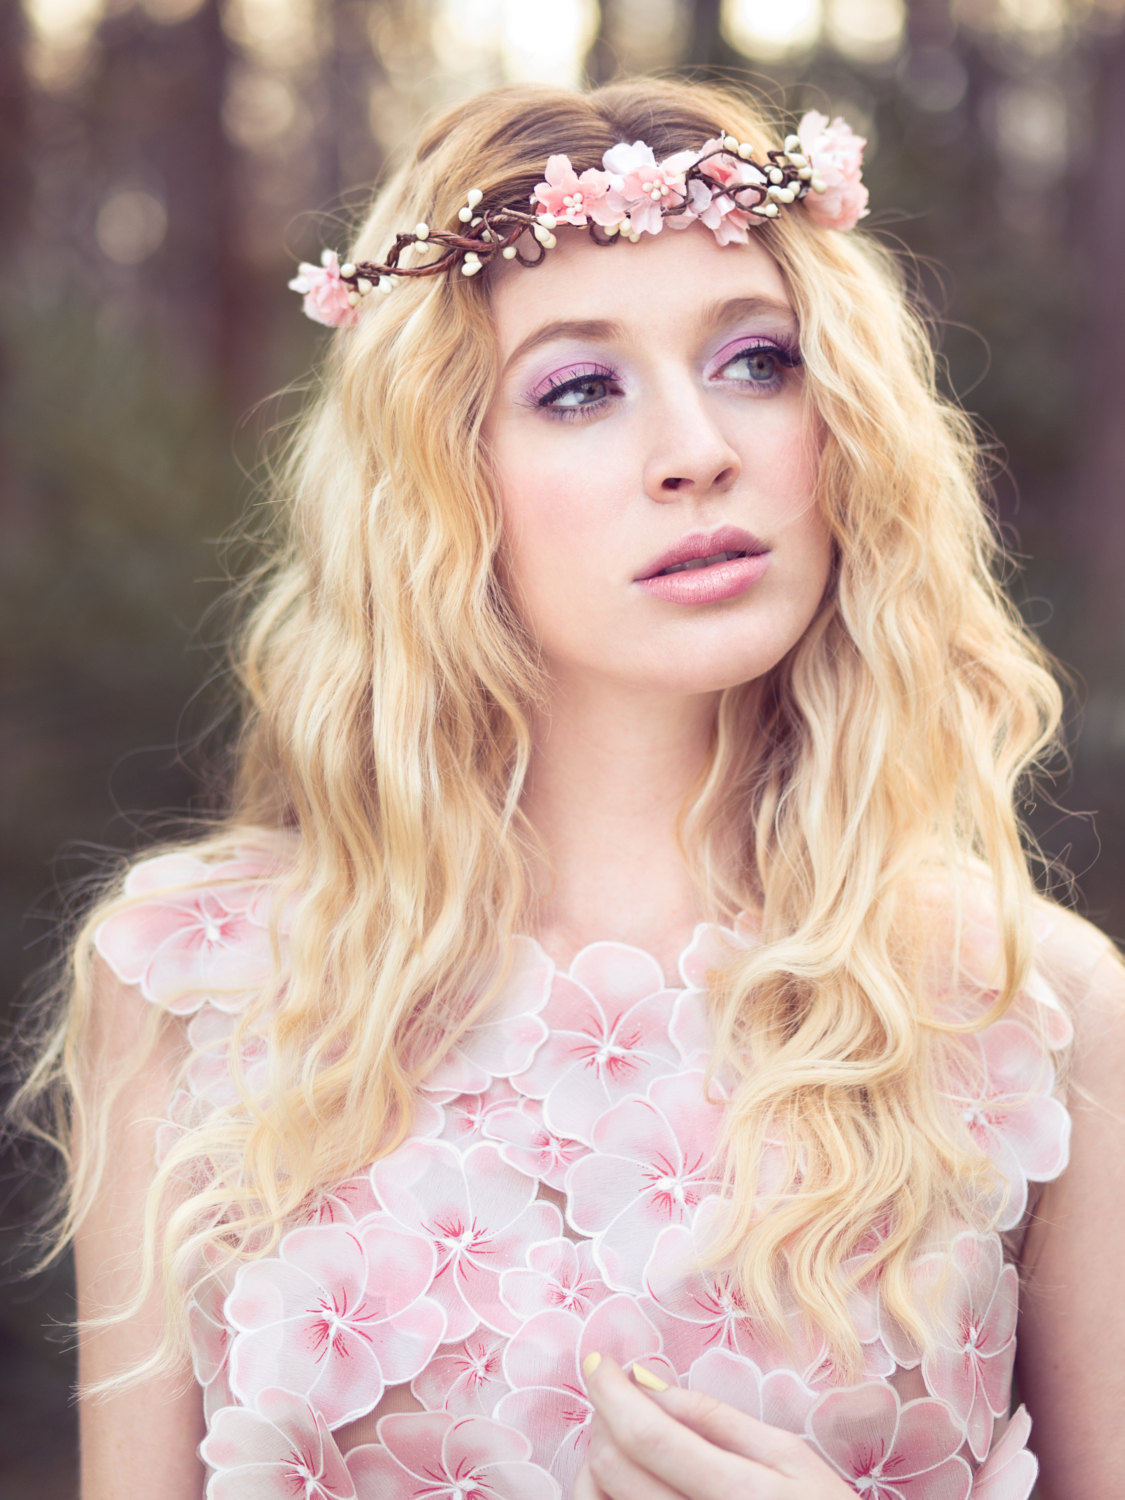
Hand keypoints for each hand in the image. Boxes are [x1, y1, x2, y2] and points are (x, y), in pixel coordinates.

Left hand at [574, 1355, 854, 1499]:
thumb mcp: (787, 1455)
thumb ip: (714, 1418)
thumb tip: (646, 1381)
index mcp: (737, 1494)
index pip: (648, 1437)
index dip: (610, 1391)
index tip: (598, 1360)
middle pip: (613, 1469)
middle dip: (604, 1418)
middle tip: (622, 1397)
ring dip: (597, 1460)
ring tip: (624, 1438)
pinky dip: (604, 1494)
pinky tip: (629, 1478)